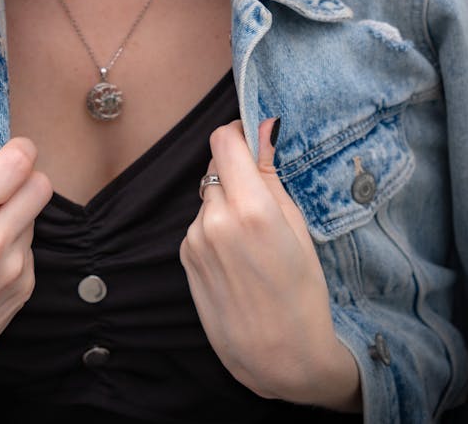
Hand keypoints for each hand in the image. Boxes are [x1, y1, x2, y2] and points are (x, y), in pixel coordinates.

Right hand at [0, 136, 52, 411]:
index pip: (14, 165)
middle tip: (9, 185)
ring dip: (17, 217)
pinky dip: (14, 248)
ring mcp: (11, 271)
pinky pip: (29, 249)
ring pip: (34, 217)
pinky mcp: (23, 290)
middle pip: (40, 186)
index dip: (21, 151)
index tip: (18, 151)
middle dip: (27, 179)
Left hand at [180, 118, 361, 411]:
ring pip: (209, 195)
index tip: (253, 140)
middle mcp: (215, 219)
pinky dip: (216, 227)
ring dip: (226, 201)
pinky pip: (201, 223)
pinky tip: (238, 257)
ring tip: (253, 238)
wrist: (279, 358)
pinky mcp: (184, 256)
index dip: (239, 133)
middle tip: (263, 195)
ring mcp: (195, 239)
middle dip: (237, 170)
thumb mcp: (298, 229)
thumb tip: (262, 129)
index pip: (224, 139)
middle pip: (216, 165)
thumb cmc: (303, 295)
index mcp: (250, 209)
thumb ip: (270, 176)